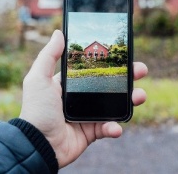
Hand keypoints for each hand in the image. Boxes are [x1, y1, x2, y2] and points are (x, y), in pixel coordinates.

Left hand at [20, 30, 146, 167]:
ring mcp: (88, 114)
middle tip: (140, 70)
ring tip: (140, 95)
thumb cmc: (36, 109)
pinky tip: (115, 127)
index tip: (123, 54)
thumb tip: (59, 33)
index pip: (94, 68)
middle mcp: (81, 97)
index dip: (109, 61)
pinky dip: (114, 127)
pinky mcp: (91, 131)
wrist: (37, 145)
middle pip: (109, 84)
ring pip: (114, 104)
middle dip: (127, 77)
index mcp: (71, 83)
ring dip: (130, 100)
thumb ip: (49, 55)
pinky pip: (107, 127)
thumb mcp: (39, 78)